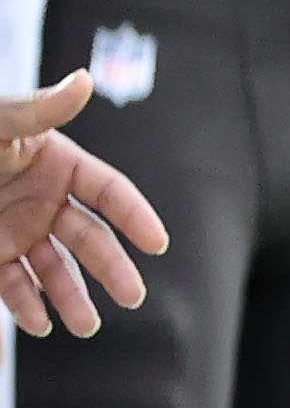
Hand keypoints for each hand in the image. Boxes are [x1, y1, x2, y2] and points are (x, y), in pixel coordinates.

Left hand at [1, 70, 164, 337]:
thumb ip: (35, 111)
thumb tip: (85, 81)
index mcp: (58, 163)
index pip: (109, 192)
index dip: (135, 216)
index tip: (156, 244)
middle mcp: (43, 201)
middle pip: (88, 238)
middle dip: (111, 269)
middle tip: (132, 297)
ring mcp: (16, 231)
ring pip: (53, 270)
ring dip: (71, 298)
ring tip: (86, 326)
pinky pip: (11, 285)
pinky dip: (26, 305)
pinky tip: (37, 323)